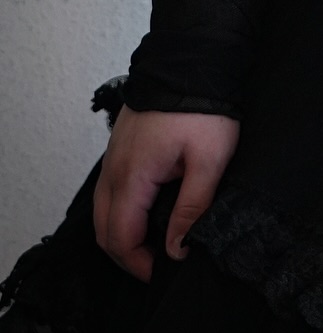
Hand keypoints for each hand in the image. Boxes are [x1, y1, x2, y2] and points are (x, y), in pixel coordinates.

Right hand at [93, 105, 239, 281]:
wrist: (191, 60)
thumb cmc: (203, 109)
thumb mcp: (209, 160)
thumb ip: (192, 207)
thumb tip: (176, 250)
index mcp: (131, 178)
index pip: (120, 238)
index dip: (138, 264)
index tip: (164, 272)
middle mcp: (113, 171)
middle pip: (103, 230)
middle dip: (126, 255)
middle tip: (157, 265)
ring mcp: (113, 158)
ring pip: (104, 210)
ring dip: (123, 233)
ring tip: (155, 243)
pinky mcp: (121, 148)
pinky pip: (112, 190)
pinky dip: (123, 211)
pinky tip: (151, 212)